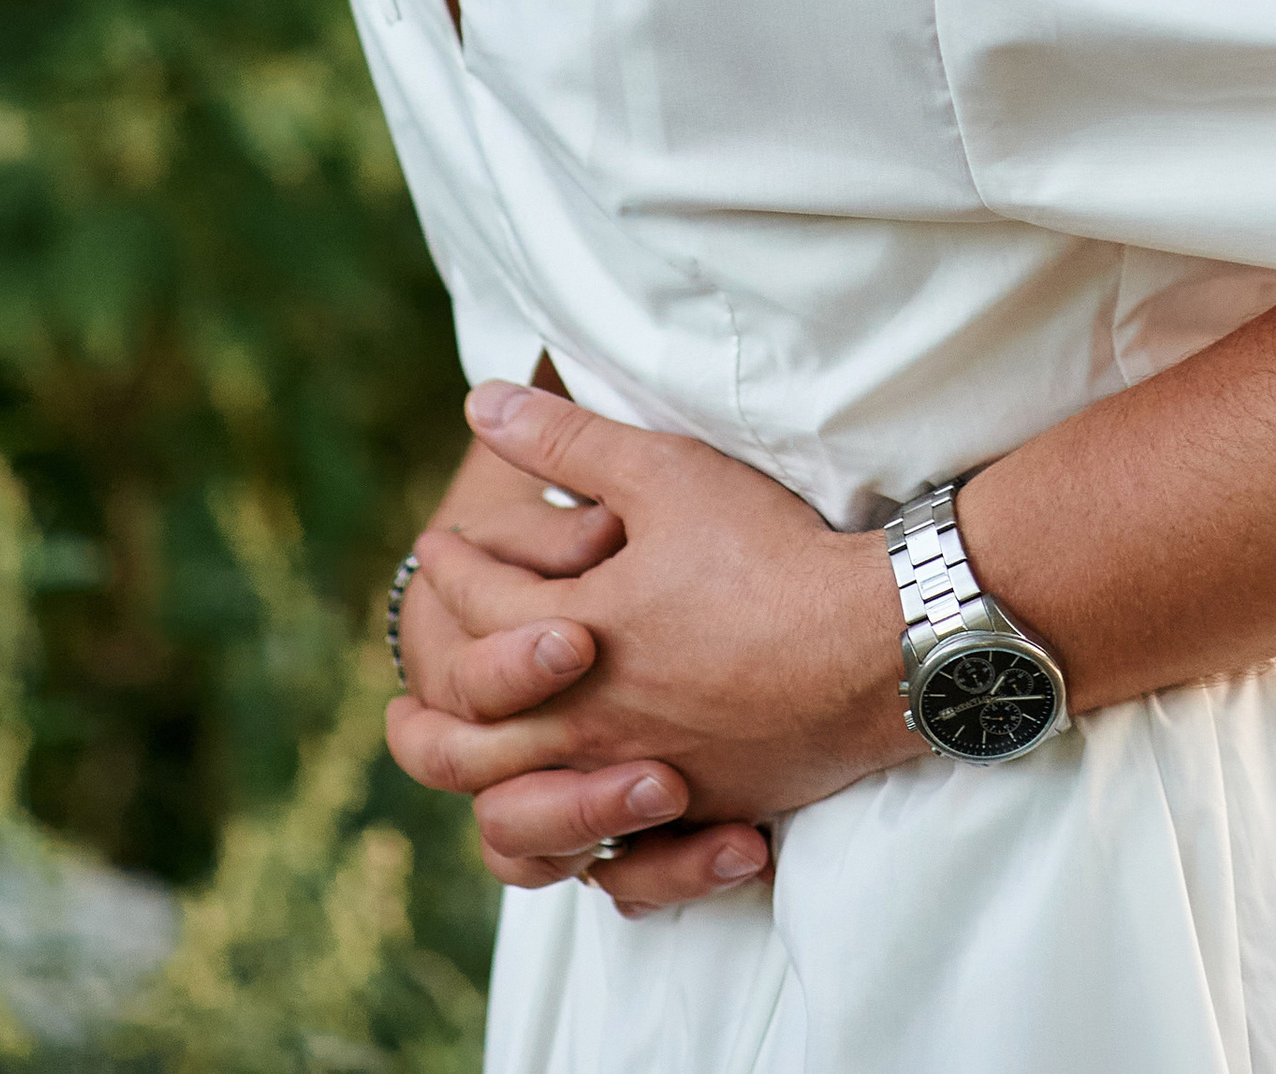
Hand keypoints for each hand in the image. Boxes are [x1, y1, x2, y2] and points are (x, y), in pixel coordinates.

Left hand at [385, 382, 911, 917]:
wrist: (873, 643)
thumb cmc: (767, 552)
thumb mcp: (664, 472)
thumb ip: (567, 441)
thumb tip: (481, 402)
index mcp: (570, 643)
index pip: (475, 608)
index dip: (453, 567)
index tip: (443, 544)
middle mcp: (590, 728)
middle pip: (465, 743)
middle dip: (424, 720)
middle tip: (402, 703)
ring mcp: (641, 783)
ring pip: (523, 823)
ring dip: (481, 800)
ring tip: (474, 781)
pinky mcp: (698, 816)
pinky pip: (613, 872)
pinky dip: (581, 860)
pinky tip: (577, 840)